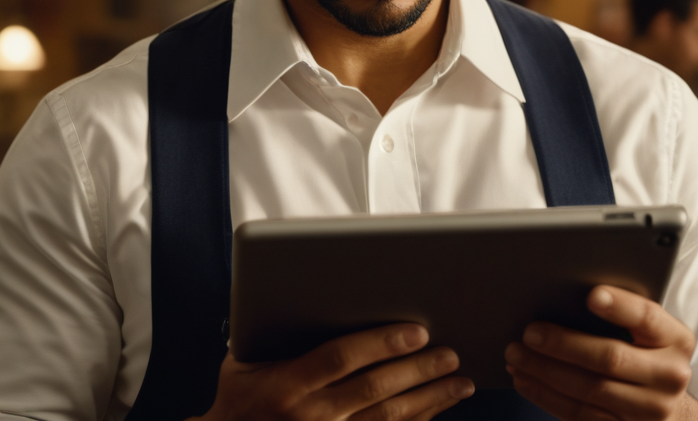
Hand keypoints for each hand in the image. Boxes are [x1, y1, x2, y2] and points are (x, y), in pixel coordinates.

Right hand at [200, 323, 474, 420]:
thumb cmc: (238, 398)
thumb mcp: (242, 362)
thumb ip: (275, 330)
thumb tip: (313, 289)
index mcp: (285, 385)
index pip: (340, 359)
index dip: (380, 344)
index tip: (416, 331)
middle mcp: (309, 416)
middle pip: (374, 391)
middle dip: (417, 371)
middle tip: (450, 353)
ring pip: (388, 419)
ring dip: (429, 399)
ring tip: (459, 380)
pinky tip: (438, 408)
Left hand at [504, 286, 697, 420]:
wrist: (668, 407)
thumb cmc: (647, 355)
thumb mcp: (649, 332)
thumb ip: (622, 314)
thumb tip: (567, 295)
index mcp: (676, 339)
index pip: (648, 317)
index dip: (620, 306)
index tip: (591, 295)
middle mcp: (669, 376)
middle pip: (610, 358)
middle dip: (563, 344)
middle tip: (529, 332)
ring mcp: (650, 410)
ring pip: (589, 390)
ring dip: (545, 372)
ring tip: (516, 355)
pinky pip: (580, 415)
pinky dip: (546, 396)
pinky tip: (526, 379)